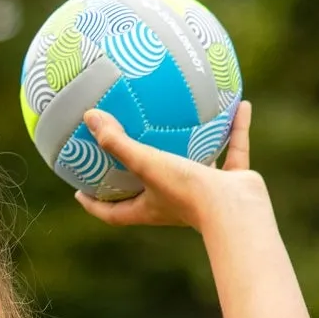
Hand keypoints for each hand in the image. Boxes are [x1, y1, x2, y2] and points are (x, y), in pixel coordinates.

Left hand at [73, 99, 258, 228]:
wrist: (235, 209)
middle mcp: (173, 202)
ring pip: (194, 167)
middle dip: (136, 176)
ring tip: (184, 124)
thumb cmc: (186, 191)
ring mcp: (203, 193)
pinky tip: (239, 105)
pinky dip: (234, 130)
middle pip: (149, 191)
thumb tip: (90, 117)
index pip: (113, 212)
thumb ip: (119, 143)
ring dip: (190, 147)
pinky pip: (232, 150)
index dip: (95, 204)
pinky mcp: (231, 182)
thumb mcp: (146, 164)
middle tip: (122, 154)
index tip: (79, 191)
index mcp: (149, 208)